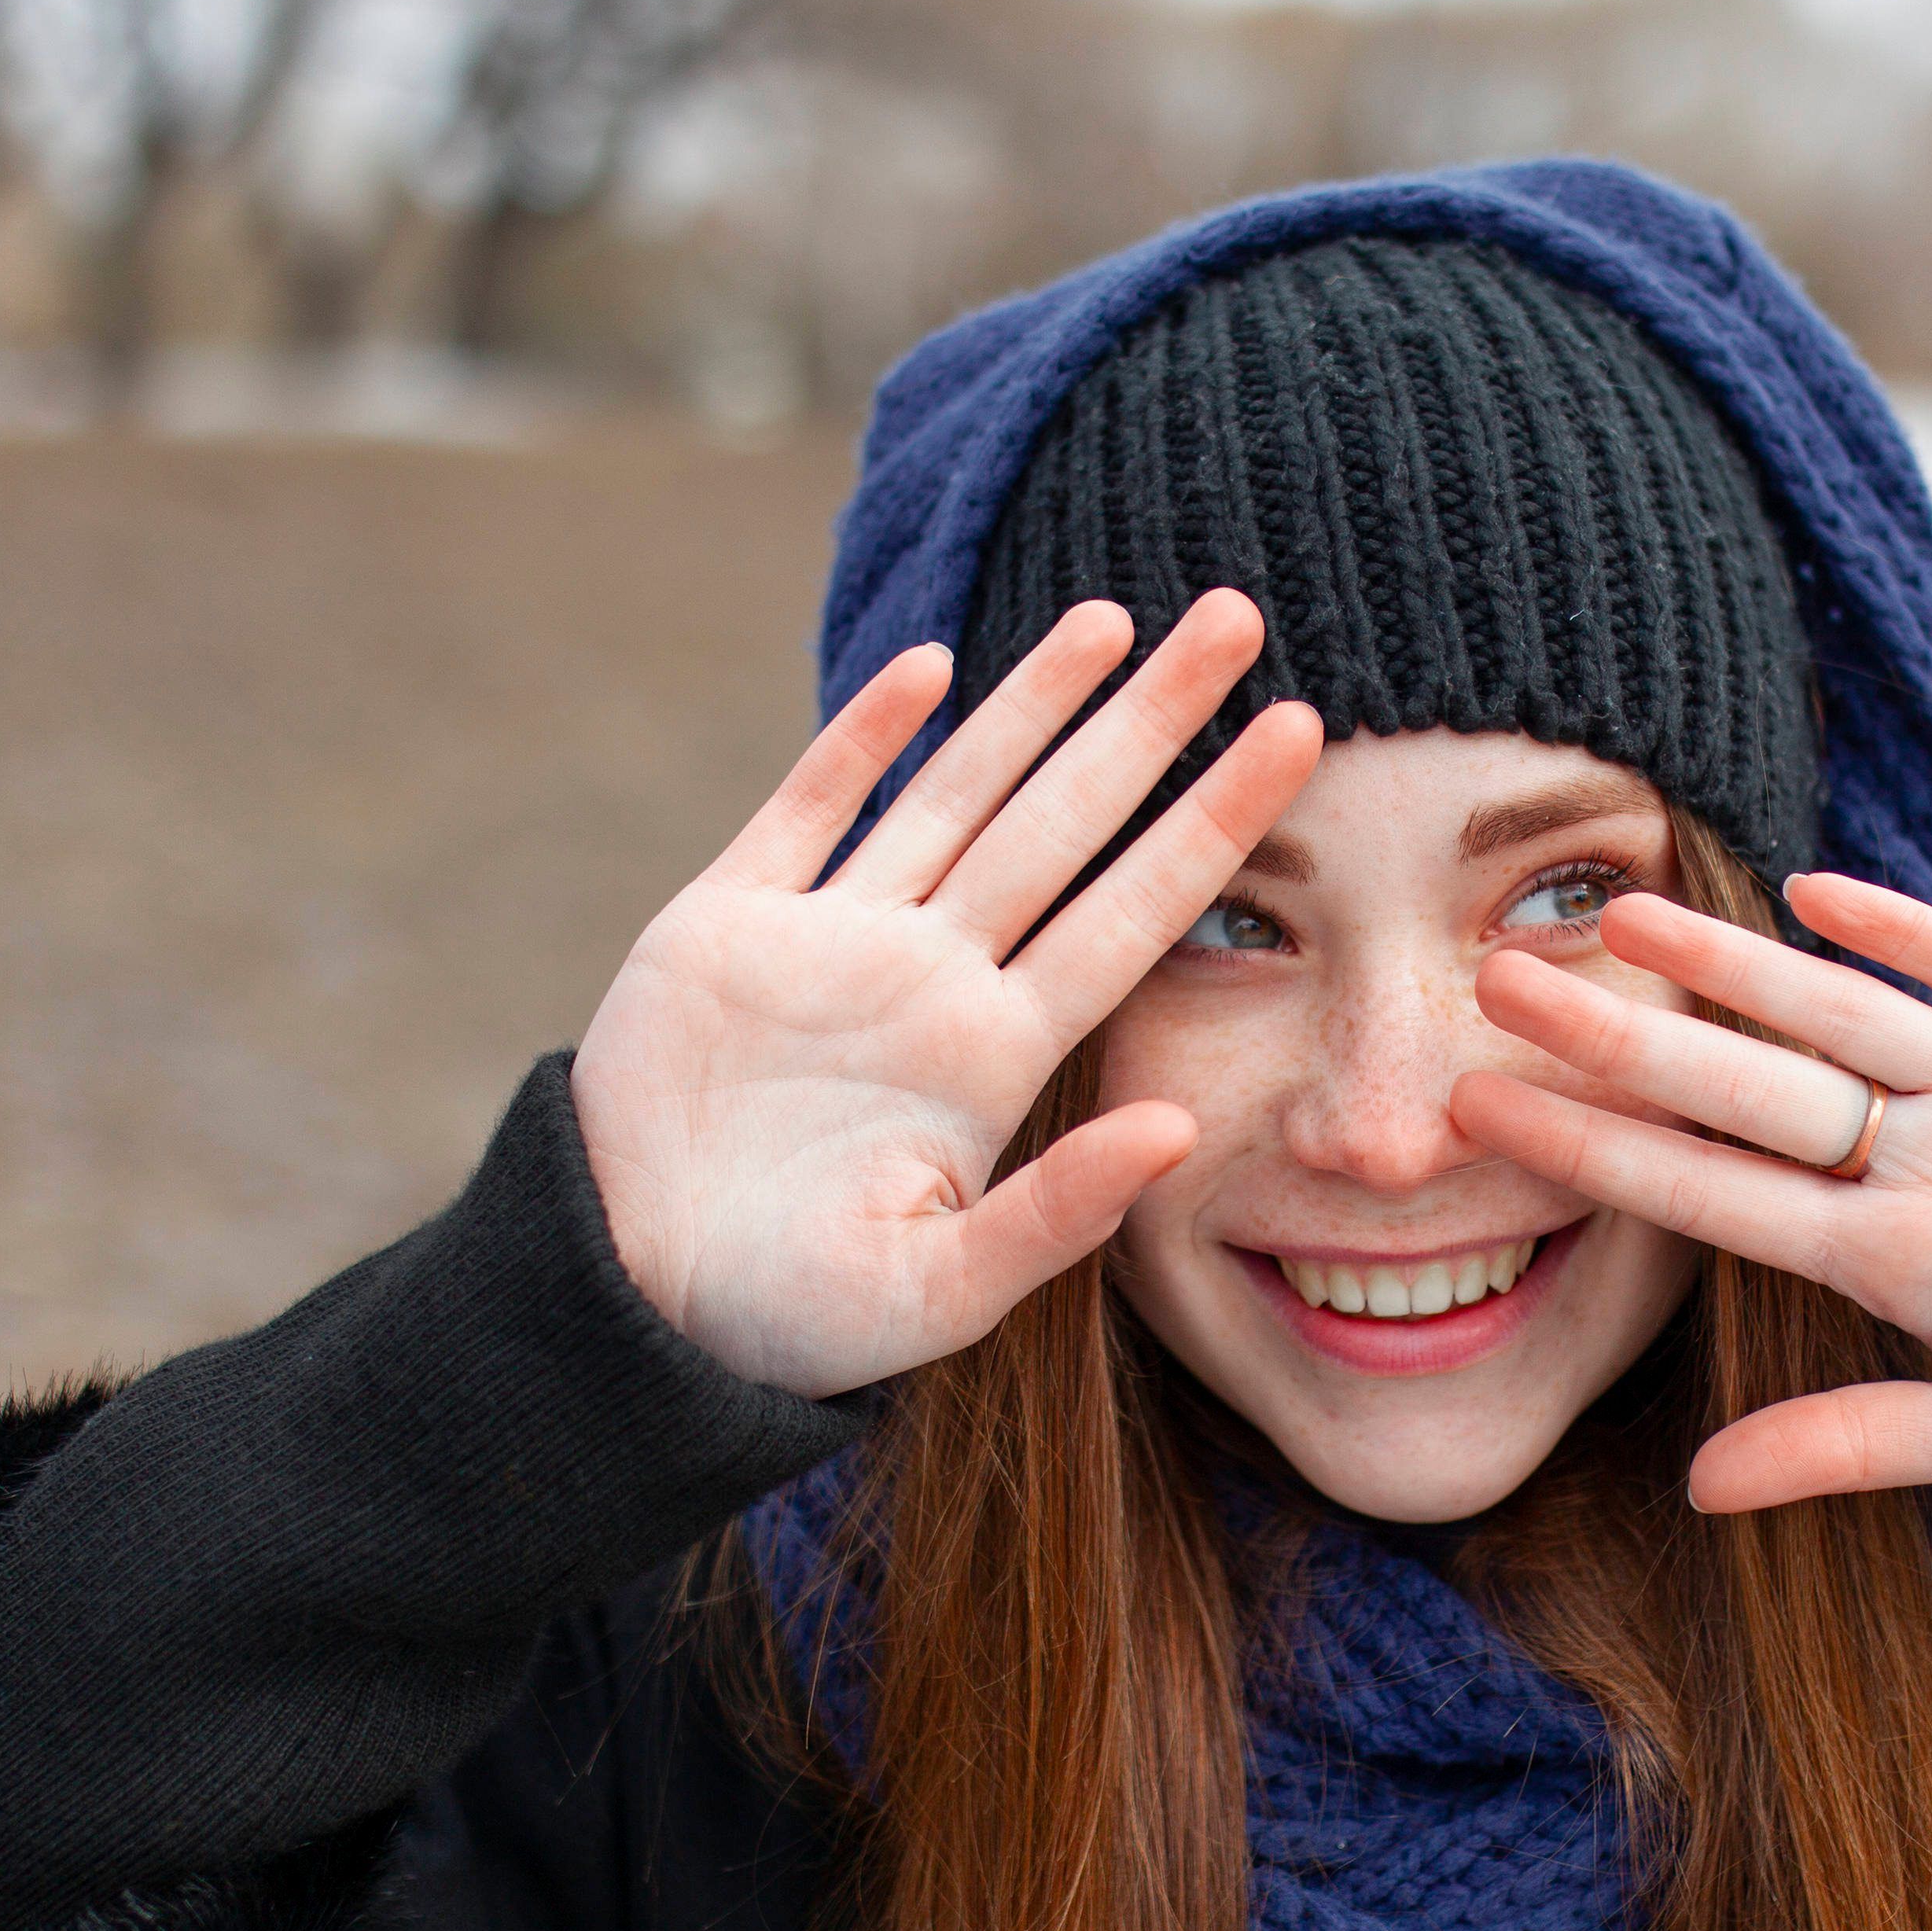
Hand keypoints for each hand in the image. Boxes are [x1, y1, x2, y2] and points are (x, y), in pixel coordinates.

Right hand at [572, 590, 1321, 1400]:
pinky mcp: (727, 924)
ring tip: (1114, 614)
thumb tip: (1181, 1129)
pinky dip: (862, 736)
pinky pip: (808, 808)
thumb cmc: (789, 1318)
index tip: (1299, 736)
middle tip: (1239, 612)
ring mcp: (834, 941)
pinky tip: (929, 668)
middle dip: (1150, 718)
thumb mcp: (936, 1292)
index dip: (1215, 822)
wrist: (632, 1300)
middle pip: (1067, 820)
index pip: (1135, 912)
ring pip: (957, 792)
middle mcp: (933, 979)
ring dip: (1030, 703)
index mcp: (993, 1056)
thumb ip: (1056, 1215)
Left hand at [1451, 875, 1931, 1510]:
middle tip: (1495, 983)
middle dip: (1625, 1038)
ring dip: (1735, 964)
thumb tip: (1701, 1492)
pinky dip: (1907, 934)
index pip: (1714, 1193)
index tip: (1485, 1115)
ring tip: (1620, 912)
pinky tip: (1814, 893)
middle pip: (1747, 1088)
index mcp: (1897, 1255)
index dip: (1600, 1150)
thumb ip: (1860, 1447)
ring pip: (1841, 1014)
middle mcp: (1925, 1160)